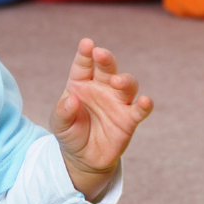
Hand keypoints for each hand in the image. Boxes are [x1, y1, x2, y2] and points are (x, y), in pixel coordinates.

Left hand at [51, 39, 152, 200]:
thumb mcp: (59, 125)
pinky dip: (144, 104)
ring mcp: (118, 102)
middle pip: (107, 68)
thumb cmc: (71, 134)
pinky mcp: (129, 119)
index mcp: (81, 84)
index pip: (84, 65)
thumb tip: (73, 99)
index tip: (86, 44)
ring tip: (116, 81)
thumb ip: (63, 112)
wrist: (84, 159)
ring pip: (127, 84)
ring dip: (124, 80)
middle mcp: (101, 88)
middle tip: (100, 53)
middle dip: (106, 59)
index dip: (85, 54)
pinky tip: (144, 101)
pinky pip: (140, 110)